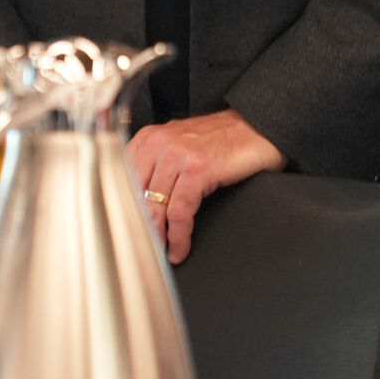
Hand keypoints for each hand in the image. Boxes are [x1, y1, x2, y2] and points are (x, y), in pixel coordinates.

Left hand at [127, 110, 283, 262]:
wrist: (257, 127)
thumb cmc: (221, 140)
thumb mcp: (180, 146)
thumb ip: (157, 167)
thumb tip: (141, 203)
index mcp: (149, 138)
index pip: (122, 179)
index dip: (124, 209)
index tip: (128, 231)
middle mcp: (159, 142)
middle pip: (135, 194)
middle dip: (139, 225)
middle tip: (144, 248)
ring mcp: (178, 154)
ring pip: (156, 205)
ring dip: (160, 236)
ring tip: (164, 251)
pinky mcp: (198, 168)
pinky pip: (180, 211)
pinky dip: (179, 235)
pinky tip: (181, 247)